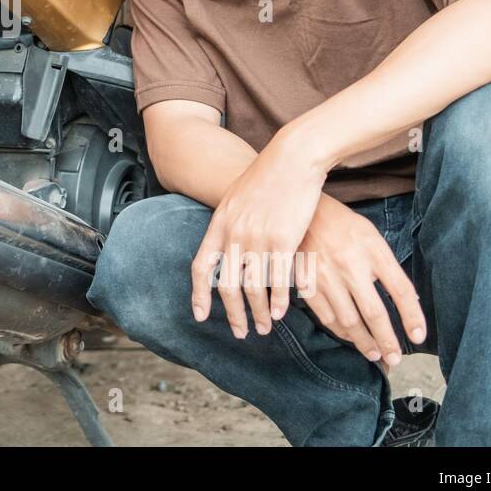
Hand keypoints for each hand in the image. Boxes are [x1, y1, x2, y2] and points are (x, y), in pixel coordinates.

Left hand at [191, 132, 327, 336]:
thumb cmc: (267, 177)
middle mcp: (235, 235)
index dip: (199, 294)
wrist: (291, 158)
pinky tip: (281, 313)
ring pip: (253, 287)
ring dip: (257, 313)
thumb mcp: (237, 199)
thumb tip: (226, 246)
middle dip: (233, 313)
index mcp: (220, 224)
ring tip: (265, 327)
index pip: (202, 267)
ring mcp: (259, 238)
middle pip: (227, 285)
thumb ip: (230, 223)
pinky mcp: (285, 239)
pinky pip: (278, 279)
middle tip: (240, 332)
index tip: (200, 316)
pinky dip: (279, 300)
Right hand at [295, 197, 426, 366]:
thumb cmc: (342, 224)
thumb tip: (407, 301)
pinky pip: (325, 316)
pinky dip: (339, 331)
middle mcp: (351, 265)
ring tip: (375, 354)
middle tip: (395, 358)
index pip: (401, 290)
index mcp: (373, 250)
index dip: (413, 317)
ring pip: (348, 321)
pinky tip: (348, 337)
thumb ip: (387, 267)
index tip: (419, 336)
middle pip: (375, 313)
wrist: (302, 210)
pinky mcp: (306, 283)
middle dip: (387, 340)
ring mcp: (327, 276)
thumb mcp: (371, 237)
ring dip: (363, 342)